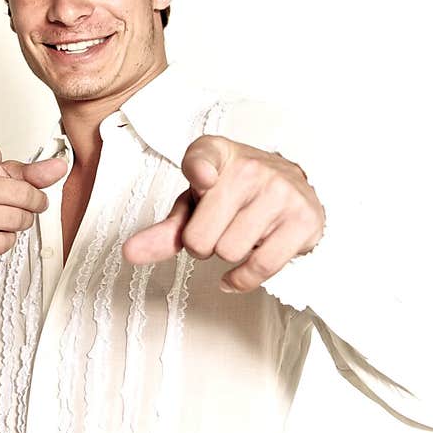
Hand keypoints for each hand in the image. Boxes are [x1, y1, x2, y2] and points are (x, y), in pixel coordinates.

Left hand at [122, 135, 324, 292]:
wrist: (290, 186)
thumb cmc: (233, 196)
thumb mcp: (196, 205)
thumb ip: (165, 230)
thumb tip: (130, 254)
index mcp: (217, 153)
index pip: (202, 158)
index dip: (201, 171)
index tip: (204, 179)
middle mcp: (251, 167)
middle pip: (202, 236)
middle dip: (203, 245)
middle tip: (218, 230)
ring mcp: (280, 192)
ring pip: (230, 252)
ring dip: (228, 257)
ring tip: (240, 237)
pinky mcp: (302, 219)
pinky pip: (261, 266)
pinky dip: (244, 279)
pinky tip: (239, 272)